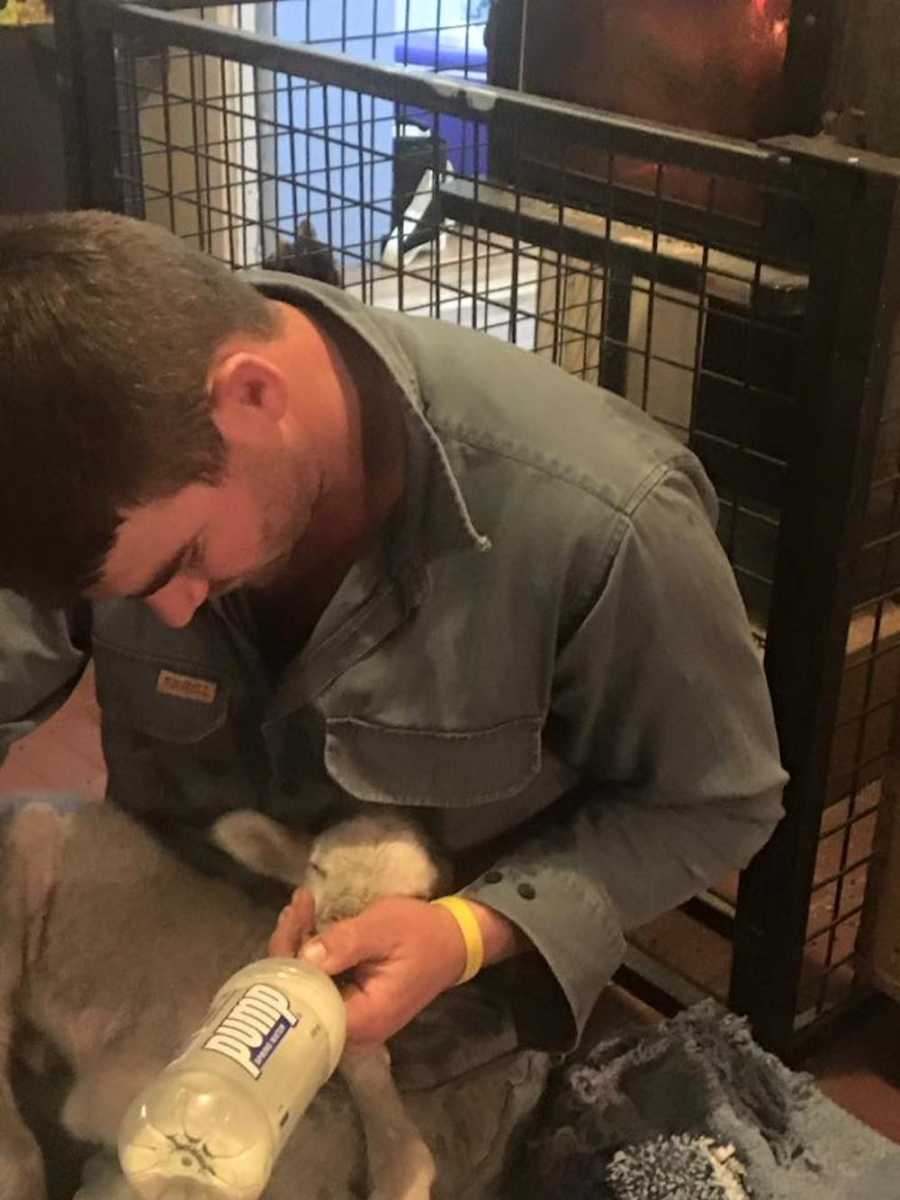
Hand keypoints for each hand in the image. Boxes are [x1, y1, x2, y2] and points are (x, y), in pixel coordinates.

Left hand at [269, 894, 468, 1046]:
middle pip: (302, 994)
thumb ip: (345, 944)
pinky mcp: (353, 1007)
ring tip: (300, 907)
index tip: (293, 917)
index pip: (307, 998)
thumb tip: (303, 957)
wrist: (455, 942)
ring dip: (300, 946)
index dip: (290, 959)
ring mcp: (352, 1021)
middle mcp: (352, 1031)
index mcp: (362, 1019)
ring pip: (309, 987)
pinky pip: (322, 983)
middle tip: (297, 905)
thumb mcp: (384, 929)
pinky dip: (314, 954)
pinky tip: (308, 925)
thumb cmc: (423, 933)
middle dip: (291, 947)